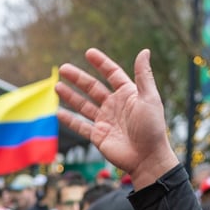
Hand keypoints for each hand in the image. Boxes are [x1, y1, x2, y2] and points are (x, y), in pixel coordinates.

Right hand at [56, 49, 180, 188]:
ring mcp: (105, 121)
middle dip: (78, 78)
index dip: (101, 63)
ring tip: (57, 86)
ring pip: (84, 105)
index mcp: (128, 94)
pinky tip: (58, 112)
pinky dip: (69, 120)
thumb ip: (144, 75)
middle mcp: (115, 106)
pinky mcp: (98, 136)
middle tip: (63, 68)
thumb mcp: (149, 98)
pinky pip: (80, 126)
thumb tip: (144, 51)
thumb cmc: (152, 128)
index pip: (112, 74)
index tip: (88, 53)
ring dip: (70, 96)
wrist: (147, 158)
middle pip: (93, 88)